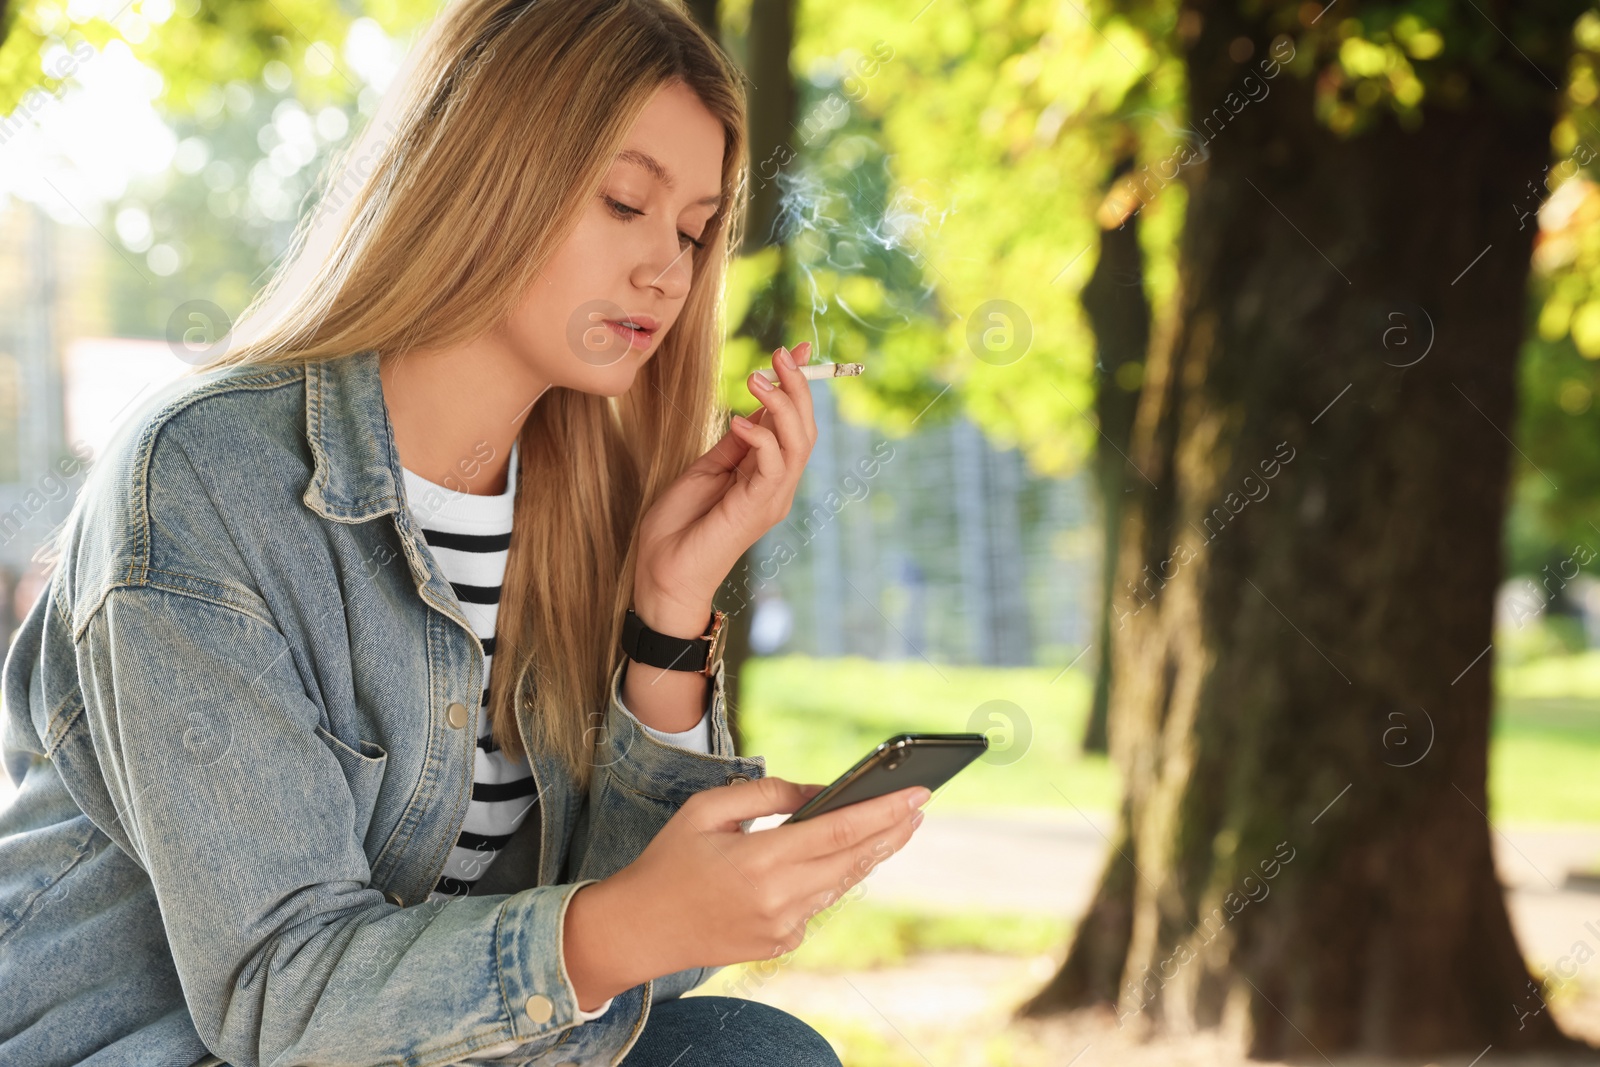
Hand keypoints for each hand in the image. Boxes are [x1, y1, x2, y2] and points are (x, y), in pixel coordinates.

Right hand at [560, 775, 928, 1006]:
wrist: (639, 929)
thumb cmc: (668, 861)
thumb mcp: (706, 809)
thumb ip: (766, 795)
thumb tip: (818, 792)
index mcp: (759, 860)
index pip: (838, 831)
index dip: (883, 812)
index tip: (917, 794)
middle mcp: (778, 899)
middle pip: (853, 861)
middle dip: (890, 832)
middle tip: (919, 806)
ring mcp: (782, 928)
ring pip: (840, 884)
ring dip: (867, 854)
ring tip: (894, 827)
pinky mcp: (780, 944)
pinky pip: (816, 904)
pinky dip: (828, 879)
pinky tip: (835, 859)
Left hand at [632, 341, 816, 634]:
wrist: (662, 574)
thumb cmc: (679, 527)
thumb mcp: (706, 470)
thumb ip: (733, 444)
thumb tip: (750, 410)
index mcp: (767, 476)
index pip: (794, 424)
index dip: (796, 386)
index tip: (791, 350)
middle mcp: (777, 487)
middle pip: (805, 429)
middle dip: (796, 387)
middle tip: (778, 354)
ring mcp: (771, 499)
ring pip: (799, 443)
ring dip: (783, 405)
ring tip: (757, 378)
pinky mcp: (757, 510)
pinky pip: (774, 466)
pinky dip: (762, 438)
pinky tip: (739, 421)